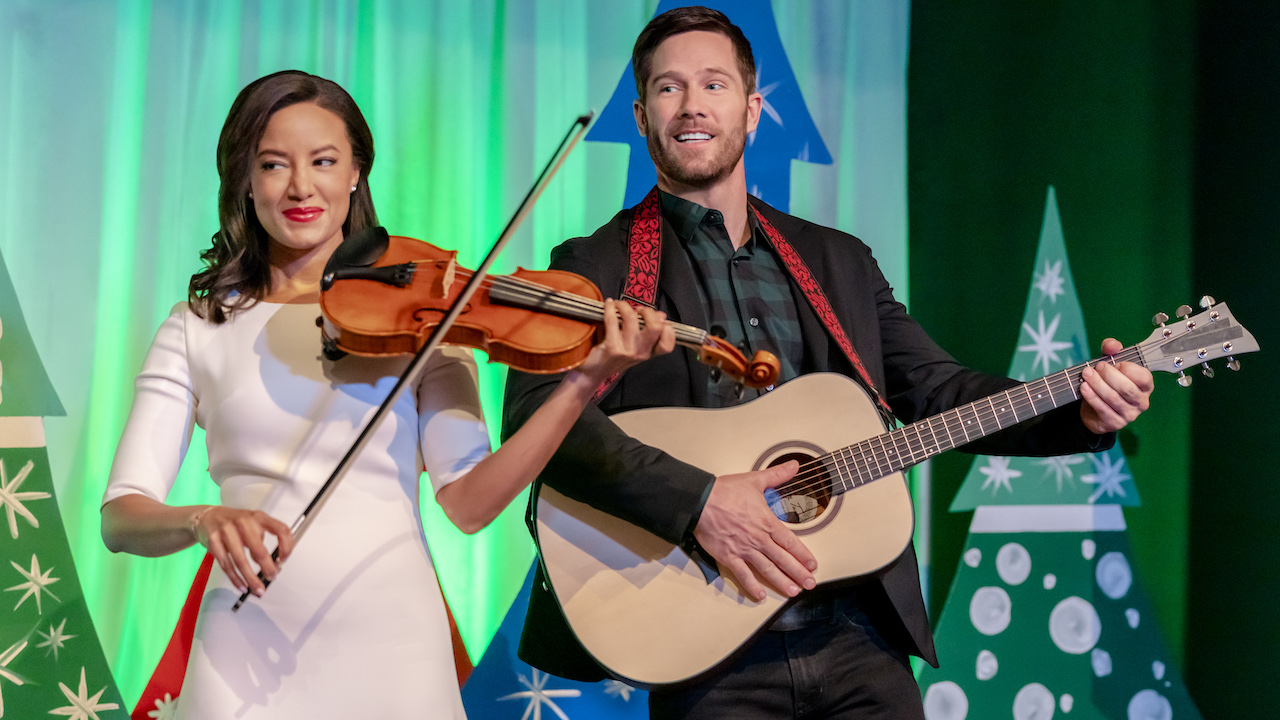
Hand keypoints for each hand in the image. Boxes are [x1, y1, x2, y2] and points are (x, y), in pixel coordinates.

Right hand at [191, 506, 293, 595]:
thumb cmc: (234, 522)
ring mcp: (227, 531)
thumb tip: (272, 562)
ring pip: (241, 561)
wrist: (207, 516)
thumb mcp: (252, 523)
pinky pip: (227, 565)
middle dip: (268, 568)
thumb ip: (261, 539)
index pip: (281, 530)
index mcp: (258, 517)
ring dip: (251, 579)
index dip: (287, 546)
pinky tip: (242, 586)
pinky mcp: (214, 541)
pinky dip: (236, 579)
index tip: (284, 559)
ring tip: (258, 589)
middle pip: (259, 550)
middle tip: (272, 577)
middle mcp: (243, 522)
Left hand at [574, 299, 675, 382]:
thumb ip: (648, 331)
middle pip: (655, 327)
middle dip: (648, 311)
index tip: (658, 319)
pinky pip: (613, 320)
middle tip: (638, 309)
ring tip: (619, 305)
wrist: (594, 373)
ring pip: (632, 318)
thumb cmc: (613, 358)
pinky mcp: (612, 347)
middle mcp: (640, 354)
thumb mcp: (634, 347)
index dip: (667, 329)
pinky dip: (610, 308)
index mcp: (648, 353)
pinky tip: (608, 305)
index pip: (667, 344)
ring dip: (624, 306)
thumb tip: (661, 316)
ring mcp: (627, 351)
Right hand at [692, 461, 817, 601]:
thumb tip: (794, 466)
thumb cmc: (725, 491)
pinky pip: (743, 574)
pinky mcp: (729, 556)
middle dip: (798, 573)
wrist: (700, 501)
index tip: (812, 565)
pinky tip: (760, 595)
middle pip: (783, 559)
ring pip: (767, 569)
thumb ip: (777, 475)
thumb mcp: (755, 480)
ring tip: (792, 591)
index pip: (790, 542)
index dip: (803, 555)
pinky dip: (752, 586)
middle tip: (809, 583)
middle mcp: (758, 539)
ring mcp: (744, 549)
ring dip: (781, 582)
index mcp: (766, 522)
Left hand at [1079, 338, 1153, 433]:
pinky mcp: (1116, 423)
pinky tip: (1084, 388)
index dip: (1126, 368)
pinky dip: (1092, 397)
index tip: (1111, 363)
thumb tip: (1112, 344)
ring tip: (1085, 375)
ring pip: (1113, 398)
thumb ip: (1112, 350)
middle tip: (1093, 368)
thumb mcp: (1110, 364)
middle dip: (1107, 376)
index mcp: (1146, 386)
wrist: (1095, 408)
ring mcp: (1130, 414)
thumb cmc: (1108, 383)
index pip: (1143, 377)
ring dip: (1097, 385)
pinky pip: (1103, 409)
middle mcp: (1142, 401)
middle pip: (1126, 388)